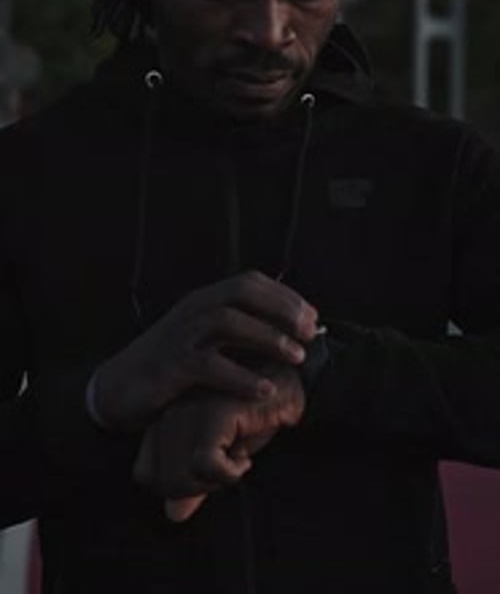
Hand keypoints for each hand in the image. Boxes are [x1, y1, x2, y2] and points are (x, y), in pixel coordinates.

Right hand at [92, 271, 316, 431]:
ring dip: (267, 338)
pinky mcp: (170, 366)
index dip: (283, 295)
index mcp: (203, 300)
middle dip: (281, 309)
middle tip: (310, 332)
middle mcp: (192, 310)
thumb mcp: (202, 339)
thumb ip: (236, 332)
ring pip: (227, 322)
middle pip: (241, 293)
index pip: (249, 281)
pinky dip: (241, 376)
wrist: (116, 388)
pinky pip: (209, 365)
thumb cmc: (169, 366)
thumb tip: (286, 332)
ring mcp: (180, 336)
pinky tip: (264, 389)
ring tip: (296, 357)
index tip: (312, 315)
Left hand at [133, 365, 304, 520]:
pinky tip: (244, 460)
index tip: (207, 474)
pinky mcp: (213, 413)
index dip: (176, 486)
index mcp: (164, 420)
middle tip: (226, 471)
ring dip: (213, 483)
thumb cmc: (252, 416)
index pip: (145, 474)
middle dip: (198, 489)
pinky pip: (206, 465)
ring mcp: (188, 412)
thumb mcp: (220, 453)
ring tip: (235, 462)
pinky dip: (229, 474)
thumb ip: (193, 480)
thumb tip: (174, 515)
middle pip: (162, 481)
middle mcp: (169, 414)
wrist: (289, 386)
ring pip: (181, 478)